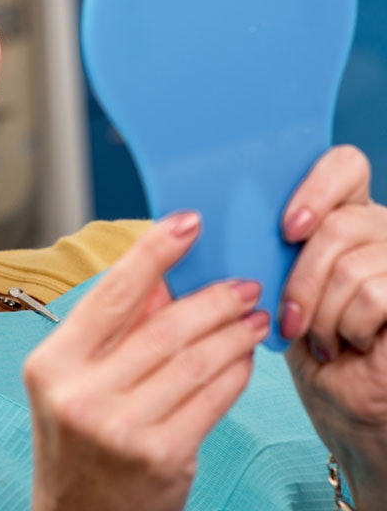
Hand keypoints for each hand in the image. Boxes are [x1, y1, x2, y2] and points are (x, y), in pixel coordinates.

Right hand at [24, 212, 268, 510]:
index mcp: (52, 363)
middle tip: (242, 284)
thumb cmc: (78, 441)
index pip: (110, 294)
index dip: (153, 252)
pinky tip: (245, 358)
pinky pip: (211, 399)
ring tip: (253, 317)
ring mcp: (121, 428)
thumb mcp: (76, 379)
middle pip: (162, 327)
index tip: (187, 222)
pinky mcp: (161, 457)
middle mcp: (80, 394)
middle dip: (211, 298)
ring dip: (232, 333)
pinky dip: (235, 372)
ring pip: (194, 361)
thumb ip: (115, 330)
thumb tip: (167, 280)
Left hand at [280, 145, 386, 508]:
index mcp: (345, 209)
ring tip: (321, 336)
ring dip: (323, 314)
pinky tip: (348, 344)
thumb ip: (260, 238)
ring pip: (353, 266)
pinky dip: (350, 328)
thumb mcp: (275, 279)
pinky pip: (375, 296)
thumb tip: (197, 213)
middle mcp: (382, 227)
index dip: (317, 188)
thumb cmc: (303, 336)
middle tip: (291, 316)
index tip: (286, 228)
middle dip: (302, 279)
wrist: (341, 400)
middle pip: (341, 224)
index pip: (344, 164)